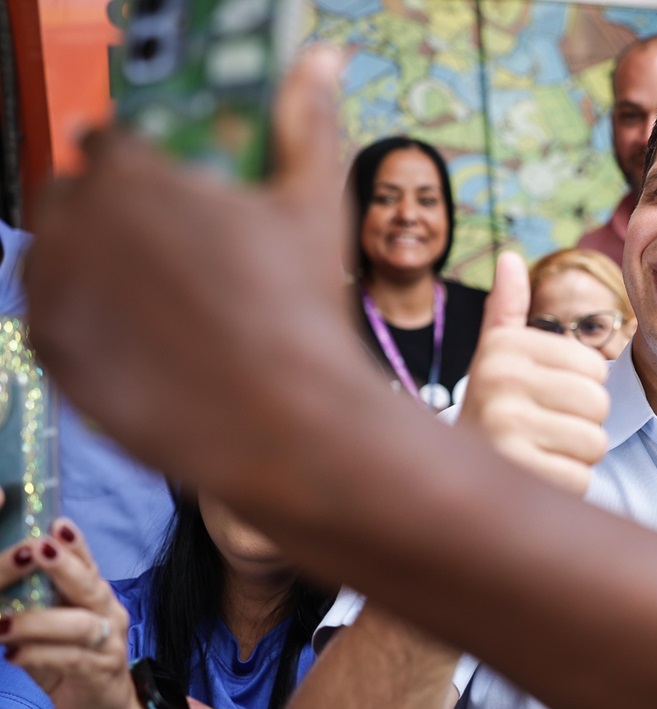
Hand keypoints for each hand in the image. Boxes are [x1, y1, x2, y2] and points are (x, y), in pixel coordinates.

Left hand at [0, 519, 145, 708]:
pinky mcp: (100, 673)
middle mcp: (110, 616)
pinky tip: (13, 655)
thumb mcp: (59, 630)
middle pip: (90, 587)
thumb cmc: (76, 663)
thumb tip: (8, 581)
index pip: (89, 565)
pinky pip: (70, 659)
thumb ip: (43, 606)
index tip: (57, 523)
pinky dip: (39, 655)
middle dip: (64, 567)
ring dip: (37, 622)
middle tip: (38, 551)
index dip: (76, 545)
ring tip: (2, 625)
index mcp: (99, 600)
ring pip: (79, 625)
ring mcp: (109, 645)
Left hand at [23, 49, 359, 491]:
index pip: (105, 144)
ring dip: (84, 263)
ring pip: (49, 255)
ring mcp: (56, 290)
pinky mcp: (51, 351)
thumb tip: (322, 53)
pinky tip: (133, 336)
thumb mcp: (314, 205)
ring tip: (146, 298)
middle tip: (161, 255)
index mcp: (133, 173)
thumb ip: (307, 121)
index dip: (136, 168)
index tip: (167, 198)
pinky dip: (80, 319)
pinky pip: (47, 315)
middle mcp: (77, 222)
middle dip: (104, 215)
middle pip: (68, 197)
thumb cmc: (305, 307)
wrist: (289, 419)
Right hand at [457, 252, 608, 495]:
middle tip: (542, 431)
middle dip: (580, 424)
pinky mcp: (518, 473)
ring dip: (575, 456)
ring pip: (594, 442)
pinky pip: (581, 477)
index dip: (579, 389)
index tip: (542, 399)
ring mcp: (505, 429)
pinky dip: (565, 483)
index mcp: (503, 348)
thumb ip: (506, 312)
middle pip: (598, 403)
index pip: (594, 367)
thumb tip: (509, 258)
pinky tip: (534, 476)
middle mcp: (499, 382)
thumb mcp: (493, 358)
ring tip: (538, 452)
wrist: (444, 478)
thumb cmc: (488, 413)